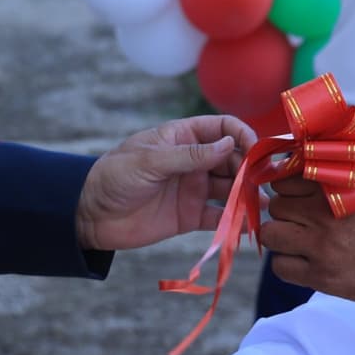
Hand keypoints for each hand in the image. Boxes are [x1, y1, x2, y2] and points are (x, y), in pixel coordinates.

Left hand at [76, 116, 255, 251]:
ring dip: (248, 195)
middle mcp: (193, 161)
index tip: (255, 150)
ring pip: (230, 188)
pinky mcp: (190, 216)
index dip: (242, 135)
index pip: (222, 128)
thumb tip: (230, 145)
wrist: (89, 215)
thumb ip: (190, 155)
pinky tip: (248, 226)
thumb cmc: (114, 177)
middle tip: (263, 182)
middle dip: (250, 169)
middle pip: (232, 159)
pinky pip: (218, 217)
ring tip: (265, 204)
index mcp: (183, 137)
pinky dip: (234, 222)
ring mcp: (193, 188)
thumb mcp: (150, 161)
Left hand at [261, 147, 354, 304]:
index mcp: (333, 185)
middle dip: (286, 207)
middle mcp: (322, 215)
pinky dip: (287, 262)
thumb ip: (352, 148)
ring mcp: (320, 247)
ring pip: (271, 234)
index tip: (298, 189)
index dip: (289, 181)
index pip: (284, 176)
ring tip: (299, 235)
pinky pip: (281, 267)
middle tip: (302, 213)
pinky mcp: (323, 277)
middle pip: (276, 204)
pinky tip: (303, 258)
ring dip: (282, 233)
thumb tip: (324, 134)